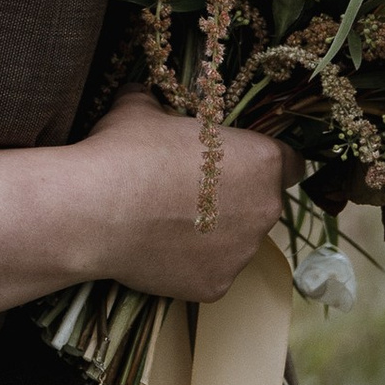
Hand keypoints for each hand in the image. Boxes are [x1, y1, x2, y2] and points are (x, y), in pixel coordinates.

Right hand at [79, 91, 292, 306]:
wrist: (95, 212)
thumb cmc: (127, 151)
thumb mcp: (141, 110)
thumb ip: (158, 105)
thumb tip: (144, 98)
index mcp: (262, 160)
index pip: (289, 164)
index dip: (262, 163)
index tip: (237, 166)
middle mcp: (265, 209)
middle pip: (262, 204)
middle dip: (234, 200)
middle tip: (189, 194)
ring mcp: (243, 253)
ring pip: (236, 242)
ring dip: (213, 235)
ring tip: (165, 225)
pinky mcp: (217, 287)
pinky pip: (209, 272)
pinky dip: (189, 265)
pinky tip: (156, 251)